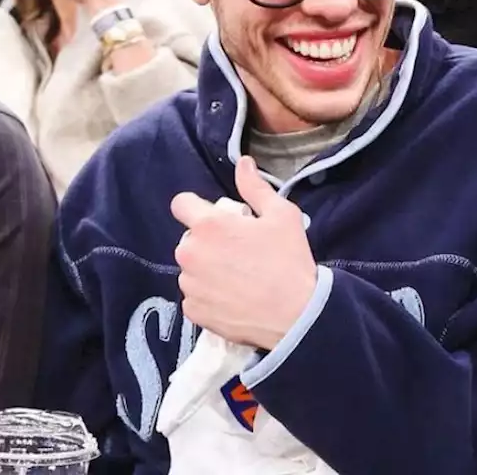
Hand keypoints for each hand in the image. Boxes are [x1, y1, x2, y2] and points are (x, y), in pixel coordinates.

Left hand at [171, 157, 318, 350]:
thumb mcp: (282, 215)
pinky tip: (233, 298)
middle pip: (189, 239)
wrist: (295, 314)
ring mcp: (189, 284)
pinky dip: (209, 295)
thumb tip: (243, 162)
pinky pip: (194, 295)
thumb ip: (255, 187)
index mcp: (209, 225)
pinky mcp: (193, 310)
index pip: (181, 203)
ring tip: (238, 278)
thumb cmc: (289, 260)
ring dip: (206, 269)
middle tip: (238, 252)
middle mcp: (190, 252)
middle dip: (207, 241)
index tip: (217, 219)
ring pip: (191, 268)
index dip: (197, 208)